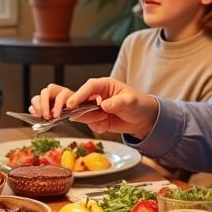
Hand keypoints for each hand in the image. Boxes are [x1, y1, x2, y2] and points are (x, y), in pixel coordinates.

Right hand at [32, 78, 158, 137]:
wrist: (143, 119)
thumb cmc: (139, 104)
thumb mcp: (131, 101)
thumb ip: (117, 102)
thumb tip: (104, 105)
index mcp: (104, 85)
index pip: (89, 87)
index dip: (79, 95)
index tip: (70, 104)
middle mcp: (95, 95)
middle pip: (76, 98)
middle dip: (71, 106)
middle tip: (68, 113)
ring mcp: (93, 107)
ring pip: (81, 113)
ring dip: (90, 119)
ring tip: (105, 119)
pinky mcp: (94, 118)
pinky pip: (88, 123)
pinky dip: (97, 126)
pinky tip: (106, 124)